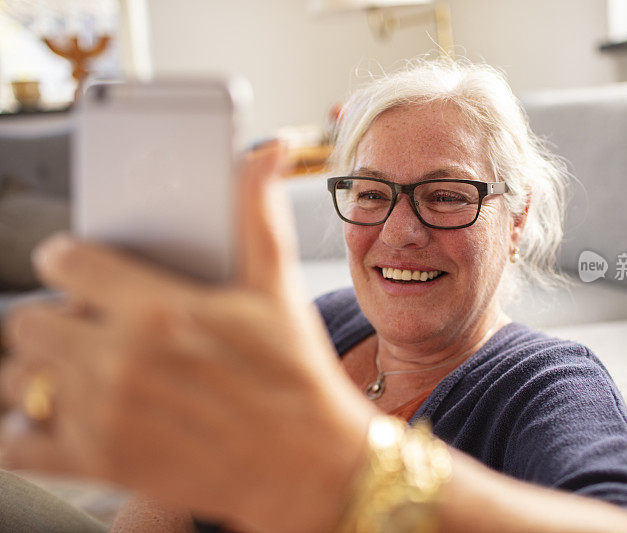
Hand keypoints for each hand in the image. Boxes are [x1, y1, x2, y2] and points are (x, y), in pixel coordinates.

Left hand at [0, 143, 375, 531]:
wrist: (312, 462)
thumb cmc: (296, 373)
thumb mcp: (279, 287)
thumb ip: (258, 212)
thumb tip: (268, 149)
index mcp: (161, 308)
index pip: (66, 260)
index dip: (67, 257)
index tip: (77, 266)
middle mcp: (123, 360)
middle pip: (29, 320)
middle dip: (52, 317)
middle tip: (85, 326)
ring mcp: (107, 416)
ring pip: (19, 379)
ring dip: (37, 372)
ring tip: (76, 371)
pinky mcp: (103, 464)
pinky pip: (17, 445)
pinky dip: (26, 432)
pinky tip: (61, 420)